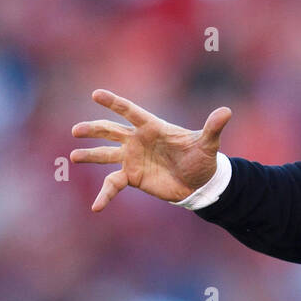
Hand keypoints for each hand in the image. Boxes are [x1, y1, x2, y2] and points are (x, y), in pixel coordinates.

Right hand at [70, 89, 231, 211]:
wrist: (200, 183)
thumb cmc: (203, 159)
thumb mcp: (207, 144)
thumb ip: (213, 128)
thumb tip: (227, 111)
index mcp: (153, 127)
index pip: (130, 112)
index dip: (114, 103)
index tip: (96, 94)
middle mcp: (138, 140)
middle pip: (110, 131)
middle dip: (93, 129)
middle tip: (76, 130)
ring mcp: (132, 159)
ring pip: (105, 154)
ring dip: (89, 155)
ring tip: (73, 156)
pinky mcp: (132, 177)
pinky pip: (113, 185)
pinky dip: (104, 195)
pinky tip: (95, 206)